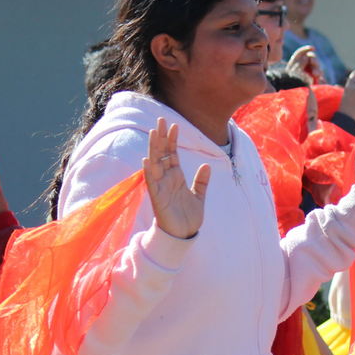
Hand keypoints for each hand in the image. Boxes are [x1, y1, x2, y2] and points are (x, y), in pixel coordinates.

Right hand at [143, 118, 209, 238]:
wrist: (184, 234)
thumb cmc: (188, 216)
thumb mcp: (199, 196)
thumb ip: (201, 181)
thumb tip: (206, 164)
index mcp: (176, 176)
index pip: (172, 153)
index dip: (172, 139)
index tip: (174, 124)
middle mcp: (167, 178)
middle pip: (162, 154)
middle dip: (161, 137)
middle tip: (161, 120)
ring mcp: (161, 187)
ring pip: (155, 163)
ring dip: (154, 148)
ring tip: (153, 133)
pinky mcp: (157, 198)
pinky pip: (152, 182)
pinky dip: (149, 171)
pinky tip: (147, 160)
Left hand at [286, 45, 324, 83]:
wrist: (292, 93)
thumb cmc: (290, 82)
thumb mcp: (293, 72)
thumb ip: (300, 64)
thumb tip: (306, 57)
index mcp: (296, 61)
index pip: (301, 52)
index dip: (306, 49)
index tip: (312, 48)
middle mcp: (303, 64)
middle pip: (311, 58)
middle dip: (314, 60)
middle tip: (314, 63)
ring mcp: (309, 70)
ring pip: (316, 65)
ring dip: (317, 68)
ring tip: (317, 74)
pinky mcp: (313, 76)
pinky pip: (318, 73)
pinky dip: (319, 73)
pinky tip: (319, 76)